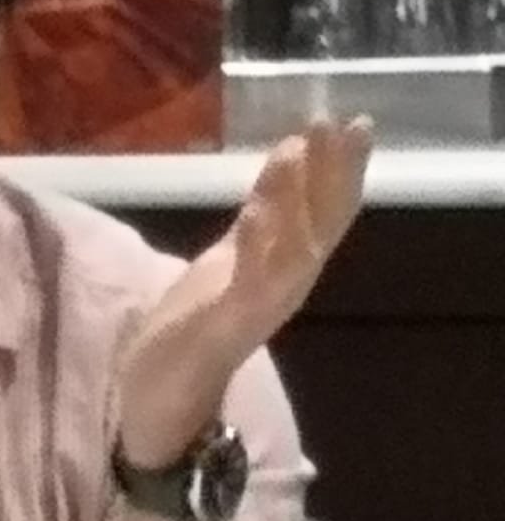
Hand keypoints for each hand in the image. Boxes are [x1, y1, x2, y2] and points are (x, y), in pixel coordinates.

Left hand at [116, 117, 372, 473]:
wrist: (163, 398)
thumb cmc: (198, 322)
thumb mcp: (235, 253)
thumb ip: (267, 208)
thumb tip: (294, 154)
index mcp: (286, 266)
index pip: (324, 210)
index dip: (343, 168)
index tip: (356, 122)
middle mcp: (285, 285)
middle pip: (320, 224)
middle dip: (333, 174)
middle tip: (346, 124)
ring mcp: (256, 306)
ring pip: (292, 249)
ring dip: (295, 200)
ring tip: (299, 150)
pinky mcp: (223, 327)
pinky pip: (247, 286)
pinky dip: (254, 251)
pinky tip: (253, 216)